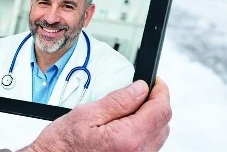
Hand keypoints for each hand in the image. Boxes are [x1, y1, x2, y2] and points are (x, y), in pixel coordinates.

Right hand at [19, 78, 171, 151]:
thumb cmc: (63, 144)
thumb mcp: (86, 114)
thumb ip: (118, 101)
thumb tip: (140, 89)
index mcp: (128, 138)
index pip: (160, 110)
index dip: (160, 91)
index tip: (155, 81)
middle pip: (163, 123)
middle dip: (155, 104)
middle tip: (140, 91)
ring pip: (157, 135)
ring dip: (148, 119)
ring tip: (128, 109)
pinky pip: (147, 146)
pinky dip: (142, 132)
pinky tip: (123, 126)